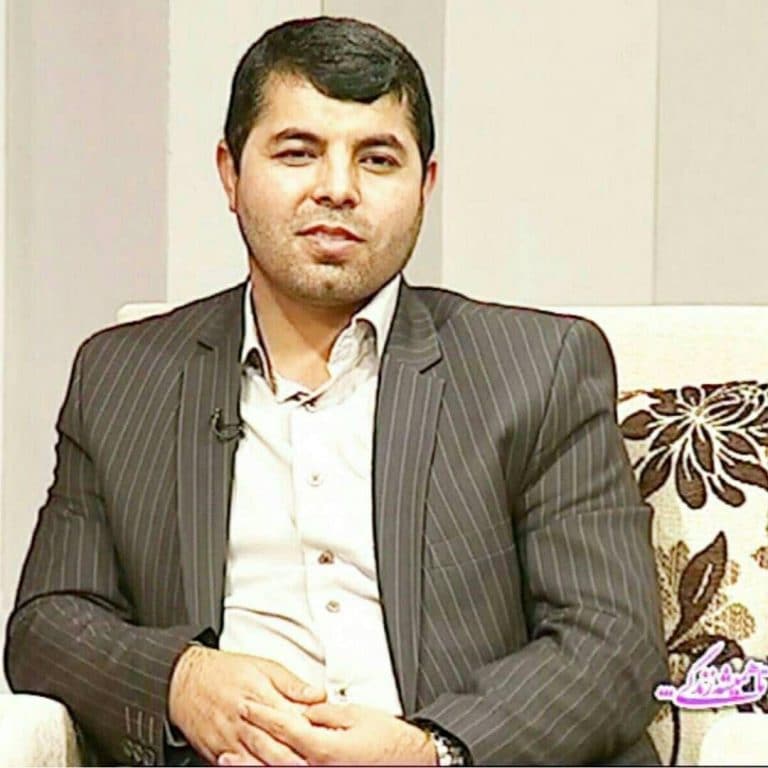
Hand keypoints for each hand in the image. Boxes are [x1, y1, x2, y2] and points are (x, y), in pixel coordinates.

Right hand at [167, 645, 325, 764]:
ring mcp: (231, 740)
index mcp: (260, 696)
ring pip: (260, 761)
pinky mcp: (219, 753)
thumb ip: (292, 684)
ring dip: (280, 765)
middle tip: (317, 759)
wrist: (183, 680)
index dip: (312, 731)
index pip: (292, 719)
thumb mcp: (263, 666)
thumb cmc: (224, 672)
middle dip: (298, 757)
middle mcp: (245, 720)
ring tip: (298, 766)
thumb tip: (319, 695)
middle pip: (278, 746)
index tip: (327, 737)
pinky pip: (239, 767)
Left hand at [218, 701, 437, 764]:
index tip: (248, 704)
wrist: (408, 762)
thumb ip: (325, 712)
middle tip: (232, 726)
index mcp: (324, 748)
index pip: (285, 727)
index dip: (264, 714)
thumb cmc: (387, 741)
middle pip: (273, 755)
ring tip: (227, 760)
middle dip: (250, 739)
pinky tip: (258, 767)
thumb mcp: (356, 716)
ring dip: (250, 766)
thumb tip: (304, 708)